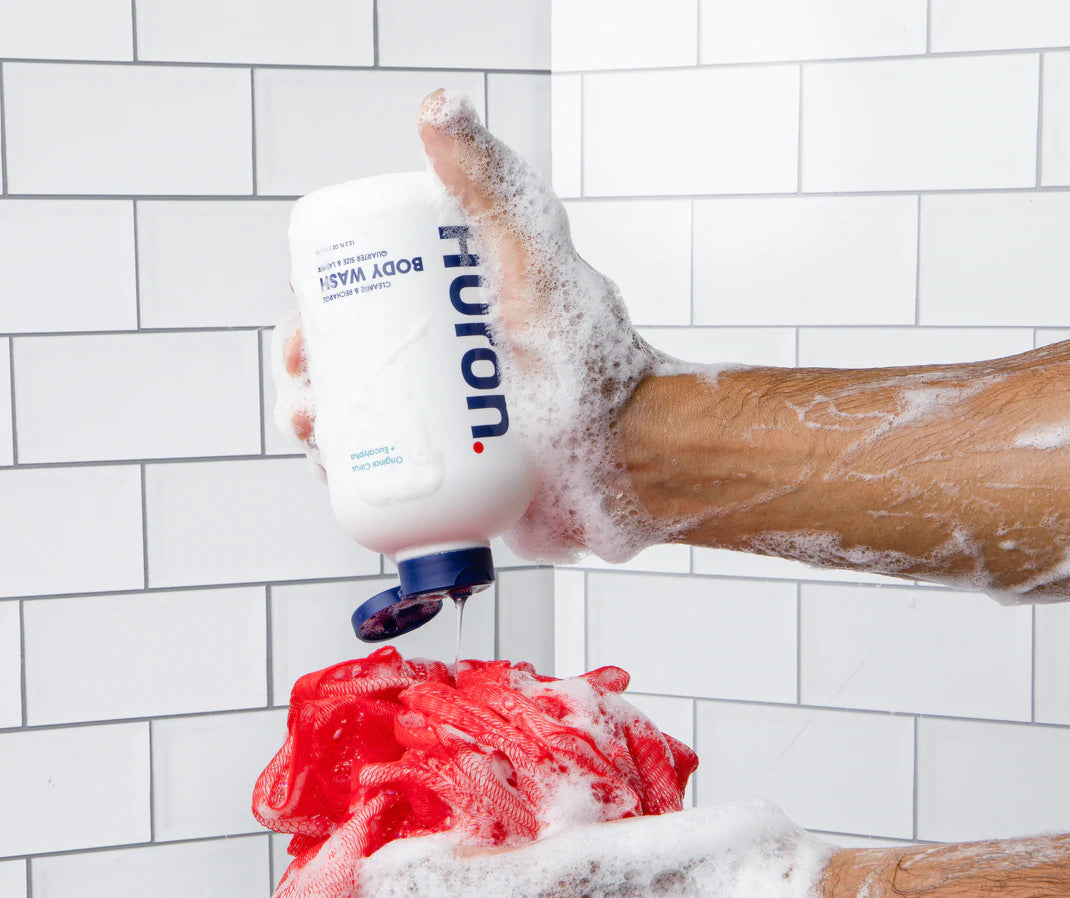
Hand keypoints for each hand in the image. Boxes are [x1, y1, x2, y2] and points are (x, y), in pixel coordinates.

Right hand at [274, 88, 668, 562]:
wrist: (633, 455)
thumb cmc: (593, 352)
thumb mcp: (535, 257)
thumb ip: (492, 185)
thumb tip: (437, 110)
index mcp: (452, 315)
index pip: (366, 301)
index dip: (322, 306)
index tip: (307, 314)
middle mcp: (446, 370)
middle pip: (351, 364)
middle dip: (309, 373)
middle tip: (305, 383)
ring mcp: (451, 431)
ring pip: (360, 424)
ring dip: (316, 424)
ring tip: (313, 430)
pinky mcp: (457, 483)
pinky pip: (390, 481)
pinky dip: (352, 479)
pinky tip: (335, 474)